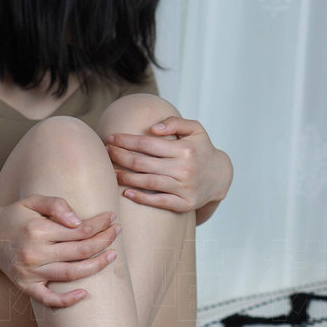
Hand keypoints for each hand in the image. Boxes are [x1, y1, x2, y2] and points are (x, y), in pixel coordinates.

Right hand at [0, 196, 120, 308]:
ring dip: (97, 266)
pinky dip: (67, 300)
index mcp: (37, 230)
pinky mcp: (26, 286)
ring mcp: (30, 272)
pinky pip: (48, 299)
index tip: (112, 218)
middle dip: (104, 241)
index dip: (99, 224)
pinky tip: (84, 294)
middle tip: (117, 232)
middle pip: (80, 251)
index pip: (79, 229)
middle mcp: (34, 253)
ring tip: (112, 255)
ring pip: (72, 274)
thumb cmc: (15, 216)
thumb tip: (78, 221)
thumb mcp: (32, 201)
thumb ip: (56, 204)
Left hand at [105, 118, 230, 213]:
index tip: (111, 138)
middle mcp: (184, 169)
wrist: (220, 176)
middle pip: (142, 163)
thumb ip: (175, 122)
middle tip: (106, 153)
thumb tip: (153, 129)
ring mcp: (184, 188)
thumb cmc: (201, 149)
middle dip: (120, 157)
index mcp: (184, 149)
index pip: (147, 144)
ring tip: (111, 172)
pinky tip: (126, 193)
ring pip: (147, 182)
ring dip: (125, 177)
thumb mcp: (195, 129)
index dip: (126, 141)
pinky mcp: (184, 204)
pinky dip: (141, 198)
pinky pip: (158, 201)